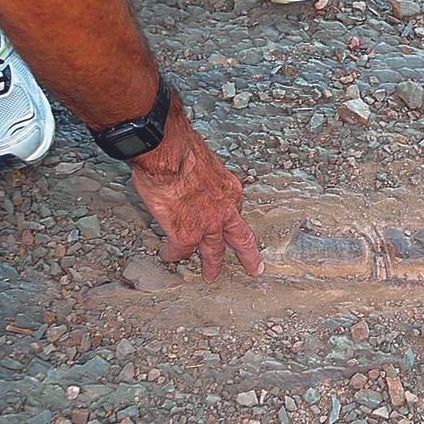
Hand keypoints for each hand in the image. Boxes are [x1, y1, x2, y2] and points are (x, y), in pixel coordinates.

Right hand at [129, 99, 263, 282]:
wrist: (168, 152)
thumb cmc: (180, 147)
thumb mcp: (202, 158)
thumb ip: (200, 171)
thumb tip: (189, 165)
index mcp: (228, 189)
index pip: (234, 210)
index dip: (232, 220)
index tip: (232, 226)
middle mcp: (223, 210)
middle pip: (241, 238)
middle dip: (248, 255)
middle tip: (255, 268)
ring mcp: (206, 225)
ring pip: (214, 252)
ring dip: (212, 265)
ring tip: (211, 276)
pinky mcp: (186, 235)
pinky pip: (180, 251)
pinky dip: (173, 254)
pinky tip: (168, 256)